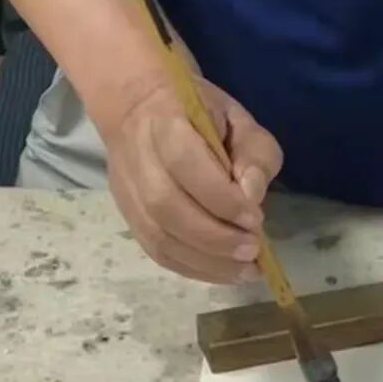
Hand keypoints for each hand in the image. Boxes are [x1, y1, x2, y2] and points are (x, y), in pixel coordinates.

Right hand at [100, 75, 282, 282]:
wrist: (137, 109)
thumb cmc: (198, 113)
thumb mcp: (238, 119)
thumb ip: (253, 152)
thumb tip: (252, 196)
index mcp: (166, 122)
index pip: (186, 164)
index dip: (221, 198)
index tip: (255, 218)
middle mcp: (137, 159)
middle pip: (166, 207)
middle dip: (215, 237)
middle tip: (253, 250)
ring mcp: (127, 191)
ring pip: (157, 236)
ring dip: (206, 261)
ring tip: (245, 270)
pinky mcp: (127, 215)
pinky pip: (155, 251)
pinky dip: (191, 268)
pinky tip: (222, 272)